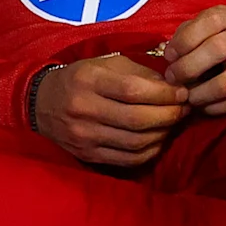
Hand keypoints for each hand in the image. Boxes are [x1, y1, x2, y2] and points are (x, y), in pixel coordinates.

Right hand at [31, 52, 190, 166]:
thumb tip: (173, 89)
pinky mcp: (87, 155)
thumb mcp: (104, 65)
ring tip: (172, 124)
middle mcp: (84, 109)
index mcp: (89, 81)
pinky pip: (128, 159)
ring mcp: (85, 136)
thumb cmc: (80, 79)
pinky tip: (157, 140)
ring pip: (136, 142)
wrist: (40, 104)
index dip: (165, 94)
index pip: (134, 91)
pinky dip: (150, 151)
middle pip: (138, 120)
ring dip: (163, 134)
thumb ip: (139, 74)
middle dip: (170, 115)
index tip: (182, 93)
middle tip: (184, 110)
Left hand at [155, 6, 225, 114]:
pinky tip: (203, 104)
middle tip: (173, 78)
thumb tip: (169, 56)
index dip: (181, 43)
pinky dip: (213, 107)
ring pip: (224, 84)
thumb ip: (187, 34)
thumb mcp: (209, 23)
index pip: (204, 25)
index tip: (169, 57)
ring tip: (187, 95)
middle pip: (215, 52)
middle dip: (186, 69)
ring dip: (198, 95)